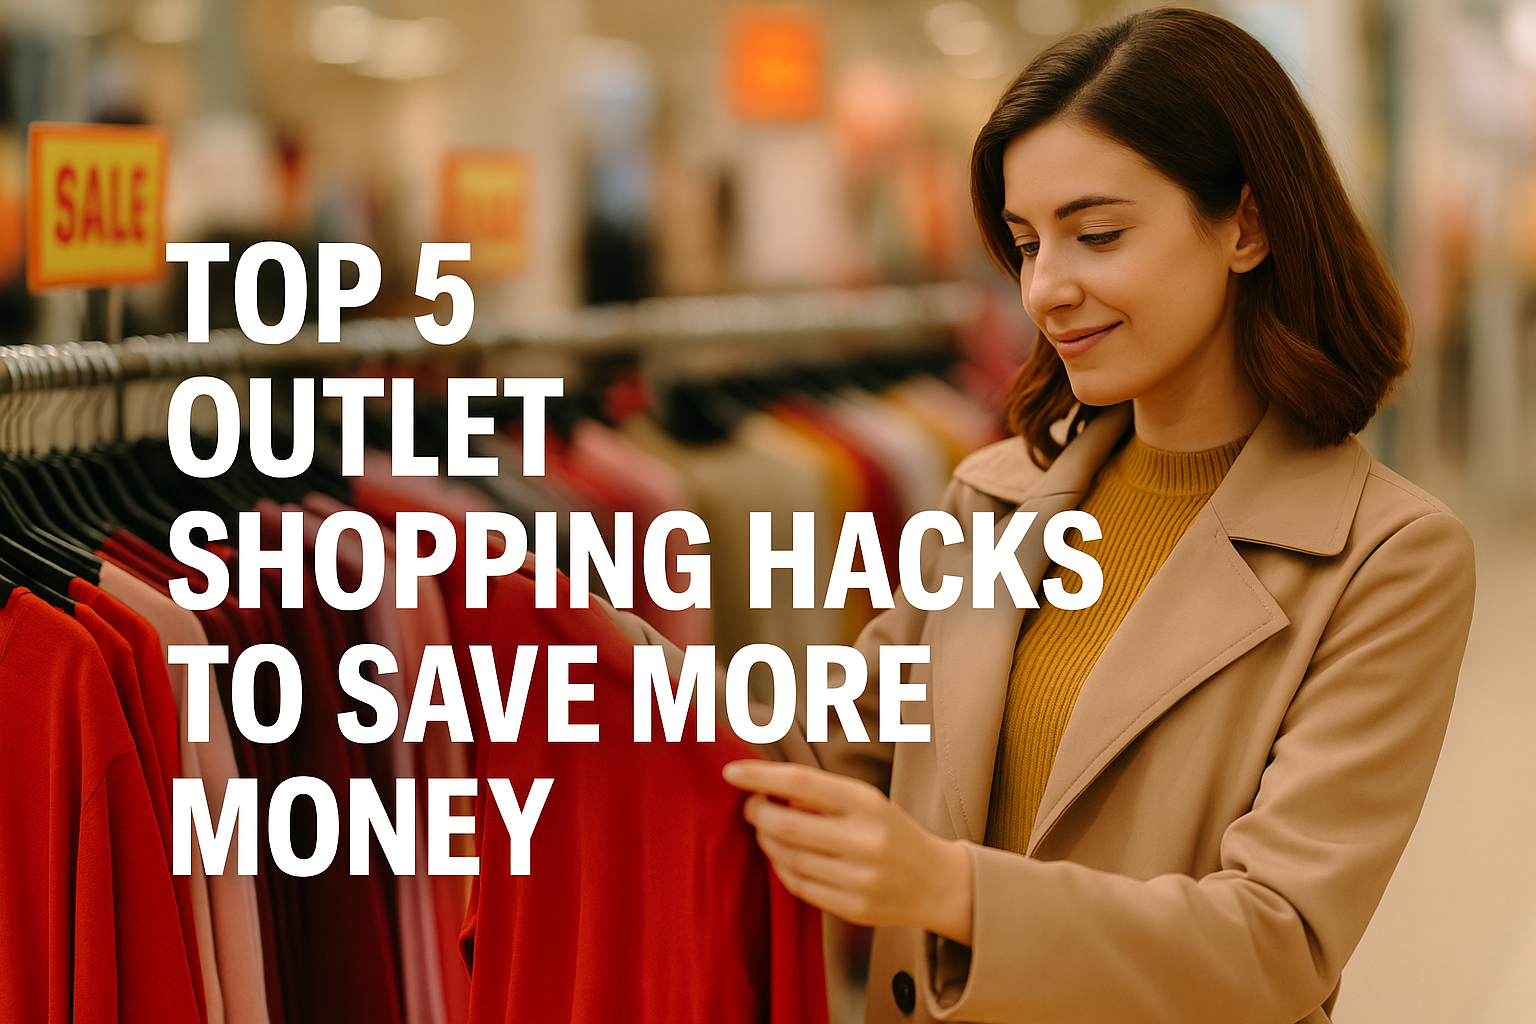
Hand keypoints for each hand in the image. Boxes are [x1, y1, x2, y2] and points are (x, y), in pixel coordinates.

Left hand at [722, 759, 973, 944]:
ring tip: (768, 831)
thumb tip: (765, 789)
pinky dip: (782, 868)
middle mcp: (865, 839)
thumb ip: (821, 796)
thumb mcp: (866, 801)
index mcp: (867, 802)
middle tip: (752, 807)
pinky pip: (798, 886)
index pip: (801, 783)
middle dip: (757, 814)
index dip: (760, 776)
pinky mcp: (853, 909)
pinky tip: (784, 857)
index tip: (730, 772)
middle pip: (785, 825)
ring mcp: (860, 878)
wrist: (936, 882)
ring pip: (787, 858)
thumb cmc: (890, 831)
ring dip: (767, 841)